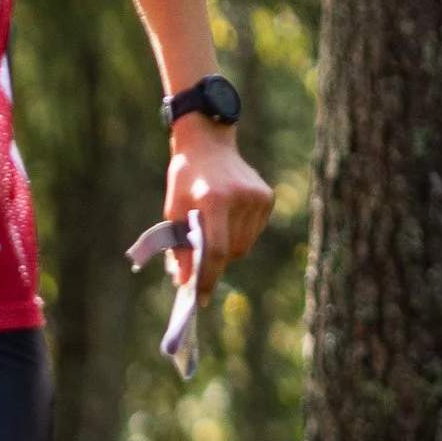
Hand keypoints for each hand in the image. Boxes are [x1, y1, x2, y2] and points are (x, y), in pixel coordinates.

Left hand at [165, 120, 272, 298]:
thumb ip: (179, 246)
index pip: (215, 250)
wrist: (207, 143)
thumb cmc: (185, 178)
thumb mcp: (173, 210)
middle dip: (215, 261)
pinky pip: (253, 231)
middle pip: (232, 250)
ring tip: (213, 228)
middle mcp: (241, 198)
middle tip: (200, 260)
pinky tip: (227, 216)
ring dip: (228, 247)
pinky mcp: (267, 197)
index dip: (208, 277)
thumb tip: (184, 281)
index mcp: (214, 200)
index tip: (200, 297)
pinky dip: (239, 233)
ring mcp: (258, 197)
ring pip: (245, 244)